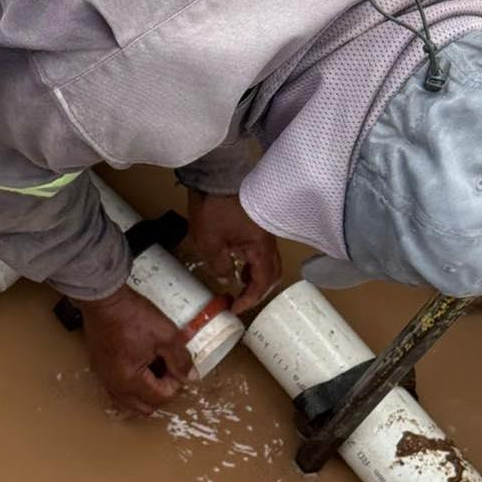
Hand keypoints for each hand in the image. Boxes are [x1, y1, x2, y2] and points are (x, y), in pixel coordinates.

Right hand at [76, 285, 193, 415]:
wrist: (104, 298)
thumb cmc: (131, 315)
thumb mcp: (166, 335)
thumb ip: (181, 359)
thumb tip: (190, 377)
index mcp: (130, 380)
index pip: (161, 397)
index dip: (176, 382)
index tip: (177, 363)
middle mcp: (114, 385)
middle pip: (144, 407)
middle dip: (161, 392)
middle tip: (169, 370)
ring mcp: (103, 377)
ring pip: (129, 401)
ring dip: (145, 392)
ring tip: (154, 368)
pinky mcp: (98, 367)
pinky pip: (117, 389)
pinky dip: (131, 385)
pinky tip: (139, 365)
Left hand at [186, 190, 280, 313]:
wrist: (216, 173)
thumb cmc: (214, 207)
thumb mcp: (209, 241)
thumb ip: (220, 265)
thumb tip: (226, 279)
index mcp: (260, 247)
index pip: (263, 282)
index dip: (251, 299)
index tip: (235, 308)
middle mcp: (267, 241)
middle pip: (272, 273)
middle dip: (258, 290)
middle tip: (241, 299)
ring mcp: (263, 230)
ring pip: (267, 260)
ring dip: (256, 275)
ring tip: (239, 283)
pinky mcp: (255, 222)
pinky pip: (259, 249)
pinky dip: (252, 261)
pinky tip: (237, 262)